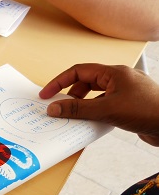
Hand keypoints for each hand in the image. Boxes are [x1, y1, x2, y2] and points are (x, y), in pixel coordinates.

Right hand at [41, 64, 158, 145]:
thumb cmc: (148, 110)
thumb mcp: (107, 109)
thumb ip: (78, 109)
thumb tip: (54, 108)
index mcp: (114, 73)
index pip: (79, 71)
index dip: (59, 82)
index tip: (46, 94)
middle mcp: (119, 79)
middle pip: (86, 82)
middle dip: (70, 95)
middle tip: (59, 108)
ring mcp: (125, 93)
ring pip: (95, 95)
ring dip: (82, 106)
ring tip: (74, 117)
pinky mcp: (129, 106)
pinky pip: (104, 106)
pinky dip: (94, 113)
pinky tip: (90, 123)